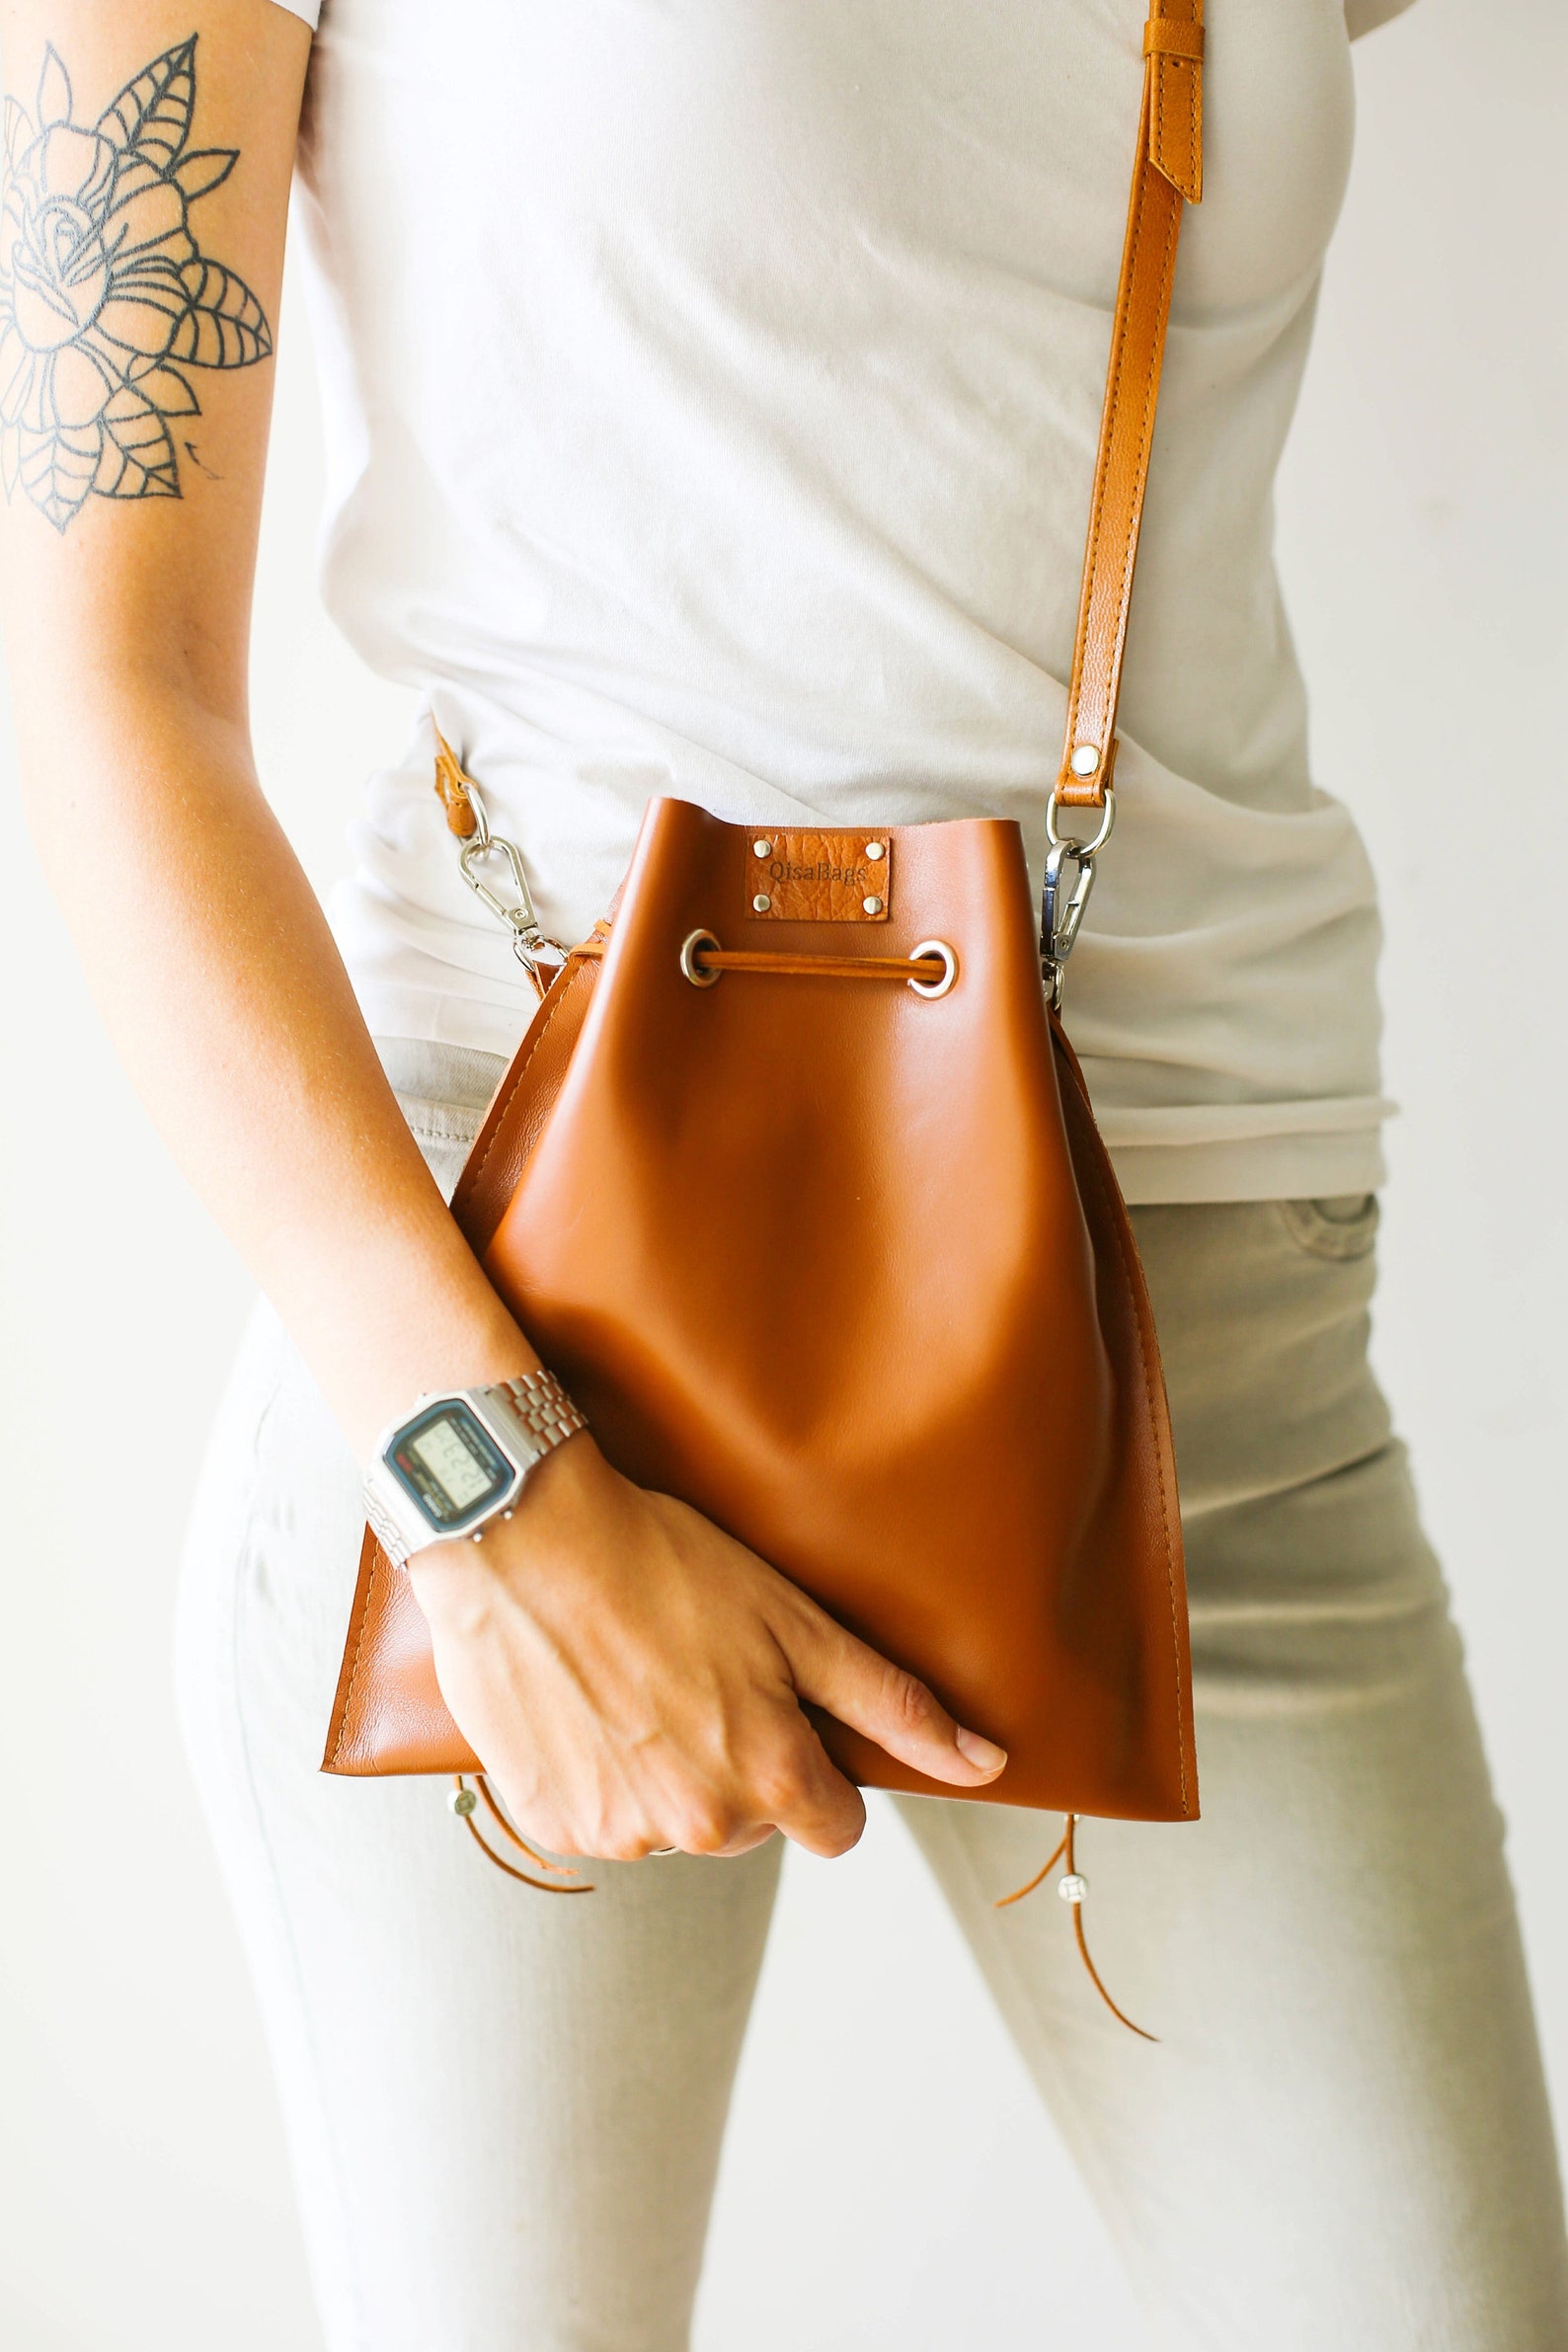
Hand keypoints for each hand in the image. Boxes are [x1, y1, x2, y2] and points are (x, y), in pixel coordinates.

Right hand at [408, 1437, 1005, 1861]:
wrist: (523, 1540)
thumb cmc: (665, 1565)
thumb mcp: (797, 1623)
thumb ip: (894, 1706)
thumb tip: (986, 1763)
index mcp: (770, 1784)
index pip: (837, 1827)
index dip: (818, 1764)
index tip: (780, 1706)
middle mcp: (697, 1828)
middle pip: (752, 1823)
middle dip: (741, 1763)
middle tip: (702, 1672)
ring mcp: (617, 1832)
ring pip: (673, 1822)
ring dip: (667, 1769)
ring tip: (638, 1676)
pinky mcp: (549, 1821)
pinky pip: (599, 1815)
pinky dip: (599, 1771)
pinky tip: (587, 1699)